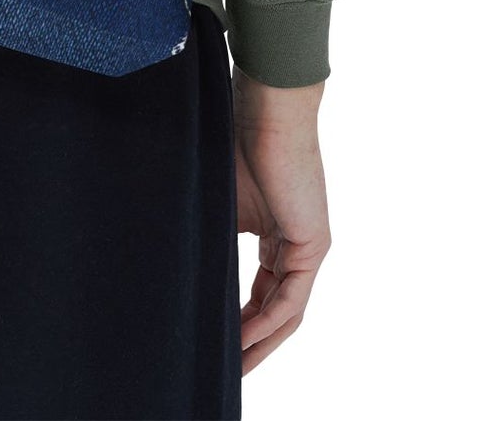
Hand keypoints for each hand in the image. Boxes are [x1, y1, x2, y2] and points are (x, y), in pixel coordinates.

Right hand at [232, 67, 330, 374]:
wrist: (266, 108)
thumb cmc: (235, 137)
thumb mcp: (215, 197)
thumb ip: (206, 231)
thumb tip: (165, 257)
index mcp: (273, 231)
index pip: (259, 290)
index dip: (238, 320)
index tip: (213, 340)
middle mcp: (294, 243)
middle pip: (274, 309)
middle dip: (250, 343)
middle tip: (225, 369)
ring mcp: (307, 245)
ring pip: (285, 312)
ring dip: (260, 343)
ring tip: (234, 368)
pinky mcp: (313, 244)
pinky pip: (290, 299)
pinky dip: (267, 323)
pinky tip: (242, 339)